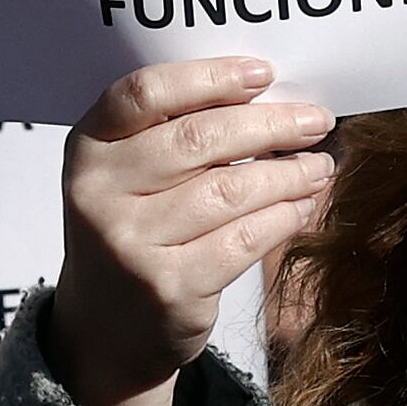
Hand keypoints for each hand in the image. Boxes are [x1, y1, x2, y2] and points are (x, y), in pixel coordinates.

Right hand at [45, 59, 333, 405]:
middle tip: (316, 121)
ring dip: (288, 174)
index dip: (210, 77)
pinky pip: (244, 238)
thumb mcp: (129, 177)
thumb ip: (174, 135)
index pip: (145, 93)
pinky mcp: (168, 287)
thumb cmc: (134, 233)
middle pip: (200, 139)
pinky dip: (284, 217)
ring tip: (319, 166)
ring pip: (230, 190)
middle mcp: (98, 193)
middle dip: (271, 124)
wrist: (105, 330)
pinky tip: (303, 207)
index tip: (263, 75)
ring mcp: (130, 244)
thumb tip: (272, 99)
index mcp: (87, 148)